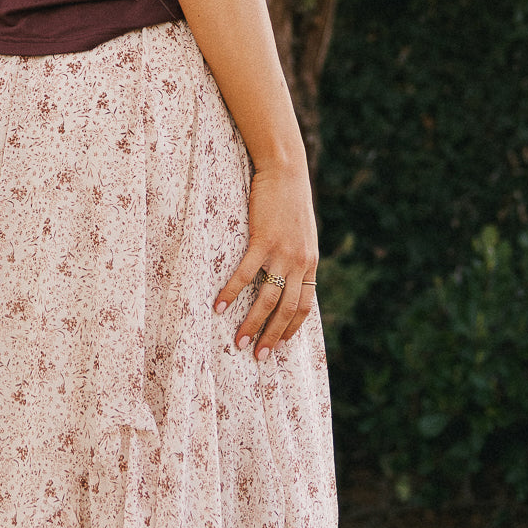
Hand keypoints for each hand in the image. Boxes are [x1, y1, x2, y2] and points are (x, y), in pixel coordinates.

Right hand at [212, 163, 317, 360]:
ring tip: (239, 342)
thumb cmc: (290, 199)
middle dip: (272, 336)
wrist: (286, 170)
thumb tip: (288, 273)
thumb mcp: (302, 231)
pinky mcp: (263, 240)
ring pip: (267, 298)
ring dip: (252, 323)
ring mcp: (282, 252)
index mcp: (309, 262)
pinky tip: (218, 305)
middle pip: (287, 309)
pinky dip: (231, 292)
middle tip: (258, 357)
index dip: (291, 328)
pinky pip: (246, 274)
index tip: (279, 345)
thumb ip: (296, 254)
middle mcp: (300, 262)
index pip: (304, 305)